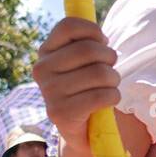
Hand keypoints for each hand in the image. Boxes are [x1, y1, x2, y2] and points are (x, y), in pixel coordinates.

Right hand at [33, 17, 120, 156]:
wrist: (82, 130)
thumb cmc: (86, 88)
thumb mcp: (82, 62)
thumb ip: (86, 41)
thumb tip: (101, 34)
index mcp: (45, 51)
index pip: (68, 26)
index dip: (93, 31)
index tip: (102, 42)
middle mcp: (41, 70)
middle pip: (89, 49)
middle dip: (110, 58)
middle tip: (111, 68)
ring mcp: (48, 92)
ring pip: (99, 73)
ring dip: (114, 80)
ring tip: (109, 86)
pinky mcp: (60, 113)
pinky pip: (101, 95)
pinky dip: (113, 96)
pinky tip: (108, 100)